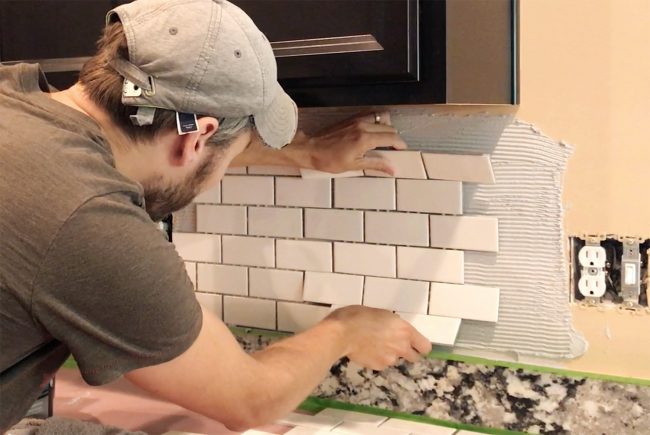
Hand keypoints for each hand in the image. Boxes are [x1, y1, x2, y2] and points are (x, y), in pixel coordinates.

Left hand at [292, 111, 406, 174]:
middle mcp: (363, 125)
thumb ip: (375, 165)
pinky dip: (376, 122)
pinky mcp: (350, 118)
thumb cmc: (329, 160)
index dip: (400, 144)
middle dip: (394, 138)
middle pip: (388, 127)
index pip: (391, 138)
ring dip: (386, 127)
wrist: (309, 149)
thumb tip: (392, 169)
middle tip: (392, 149)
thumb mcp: (354, 166)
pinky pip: (370, 115)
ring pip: (381, 117)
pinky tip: (372, 132)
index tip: (402, 150)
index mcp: (365, 139)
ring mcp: (356, 120)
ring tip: (383, 139)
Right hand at [325, 305, 431, 370]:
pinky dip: (377, 360)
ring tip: (374, 346)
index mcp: (404, 330)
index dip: (420, 346)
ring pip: (395, 360)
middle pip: (414, 358)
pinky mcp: (378, 367)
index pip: (425, 347)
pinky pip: (382, 364)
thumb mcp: (380, 314)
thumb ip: (392, 324)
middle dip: (406, 353)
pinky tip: (366, 351)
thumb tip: (393, 330)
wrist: (341, 333)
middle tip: (393, 345)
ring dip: (389, 355)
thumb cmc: (358, 316)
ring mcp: (390, 359)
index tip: (414, 344)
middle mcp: (401, 346)